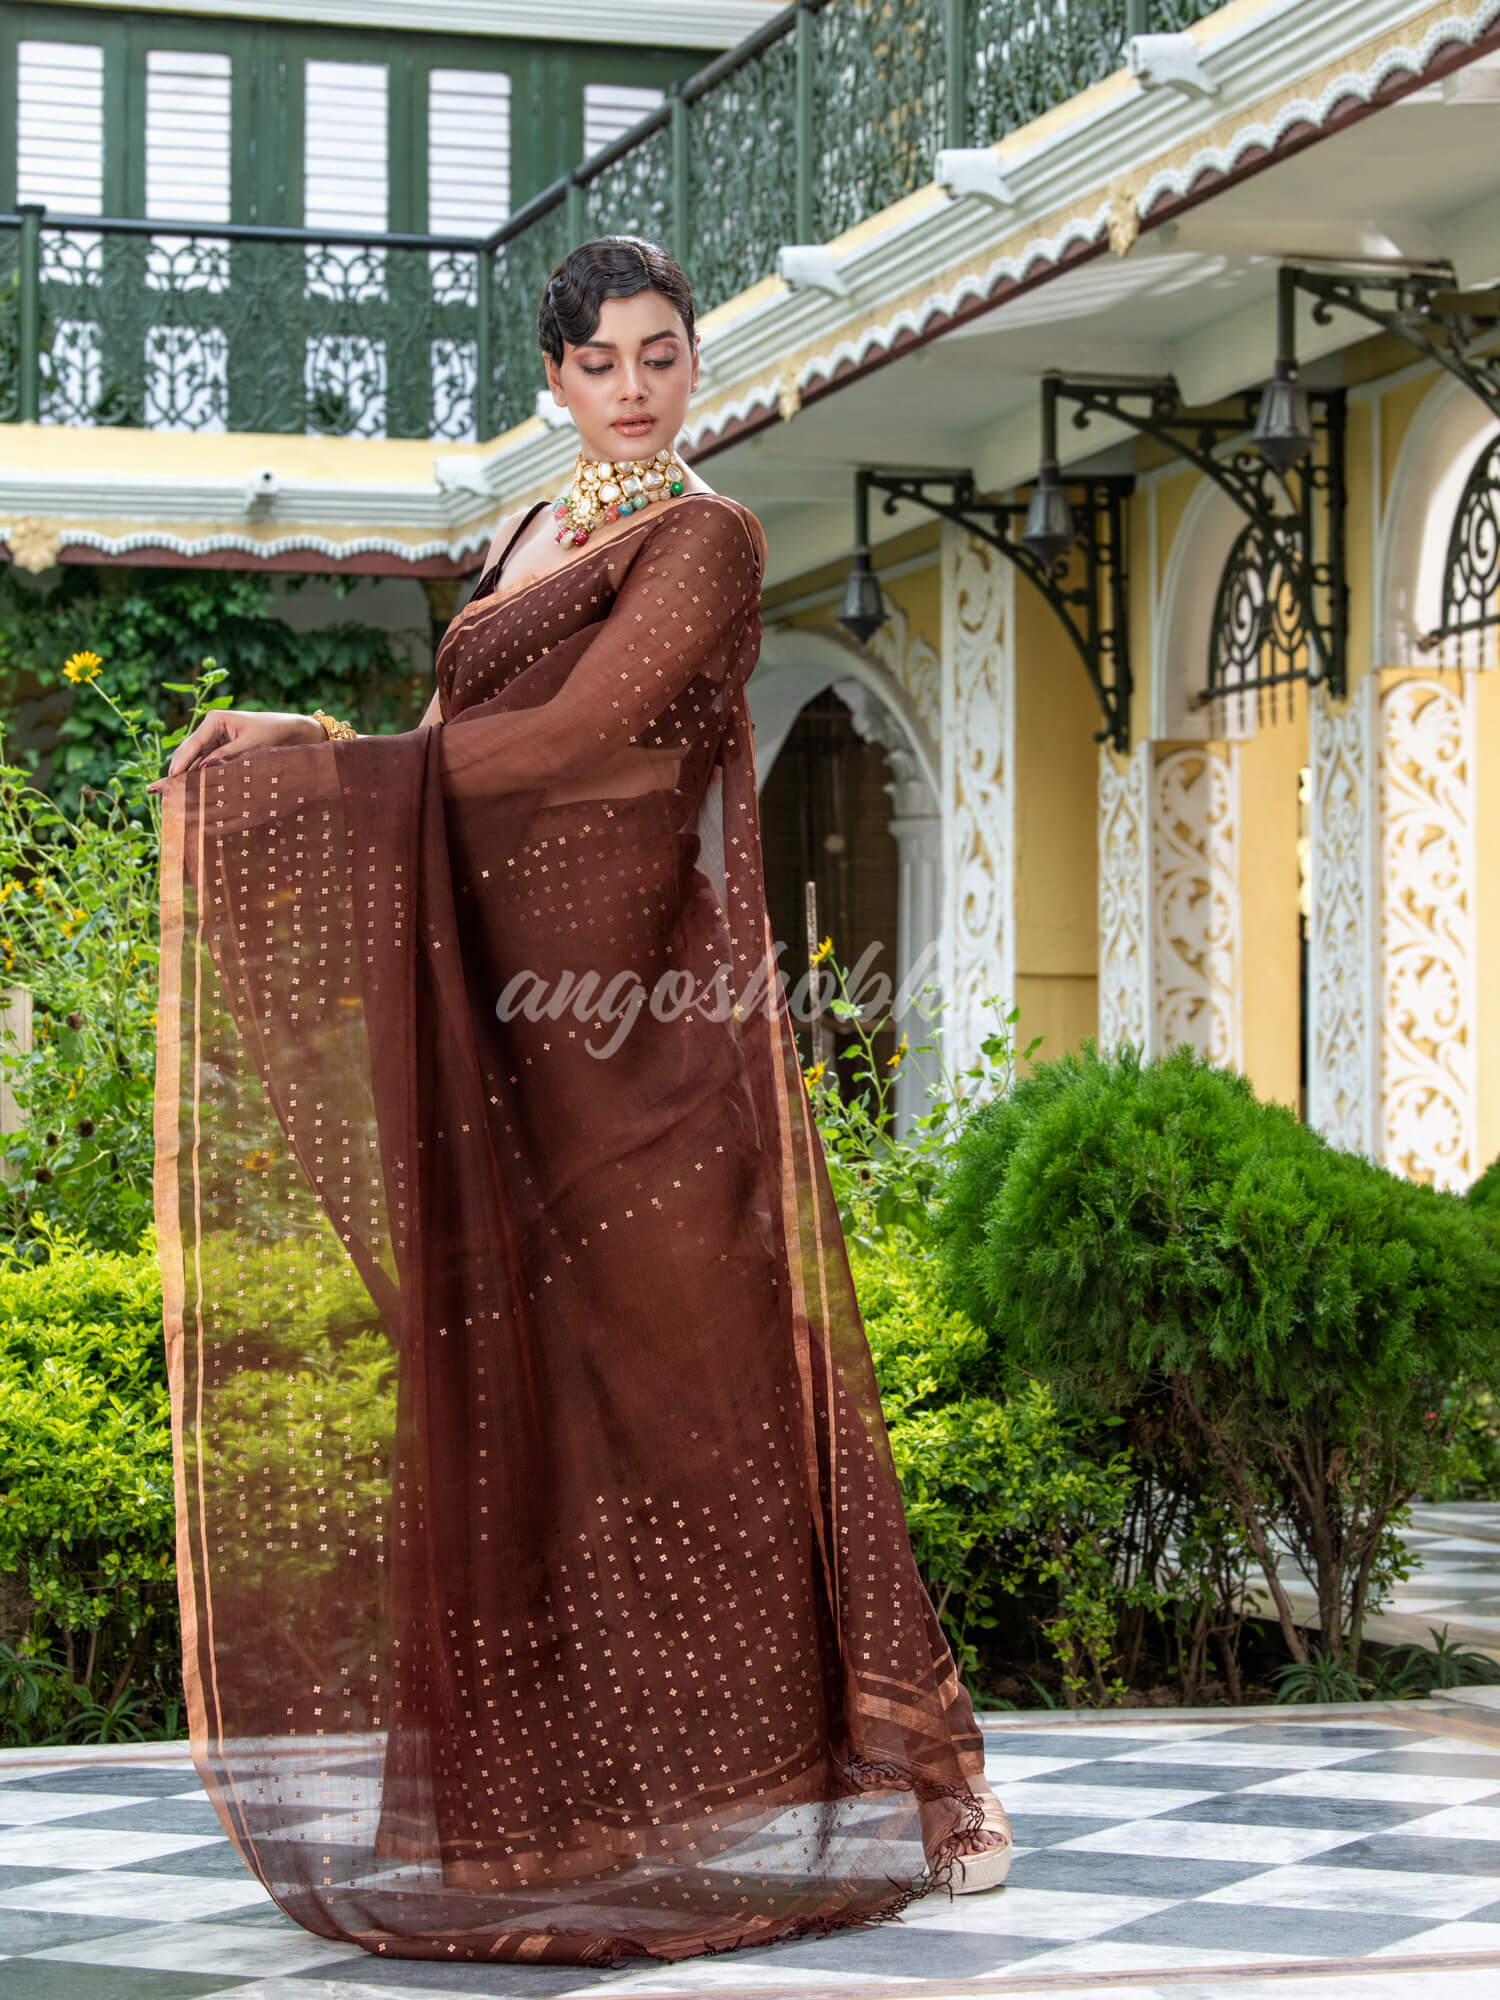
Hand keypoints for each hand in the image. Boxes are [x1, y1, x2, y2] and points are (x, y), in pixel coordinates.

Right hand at [146, 710, 326, 792]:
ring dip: (185, 775)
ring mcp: (212, 739)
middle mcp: (209, 727)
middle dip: (177, 769)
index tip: (171, 777)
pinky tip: (190, 789)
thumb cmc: (270, 733)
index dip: (181, 761)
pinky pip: (204, 763)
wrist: (288, 730)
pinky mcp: (219, 749)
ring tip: (171, 793)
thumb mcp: (249, 745)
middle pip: (188, 751)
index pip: (193, 743)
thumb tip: (201, 770)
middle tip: (163, 789)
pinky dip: (197, 775)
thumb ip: (226, 757)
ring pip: (193, 759)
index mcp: (214, 720)